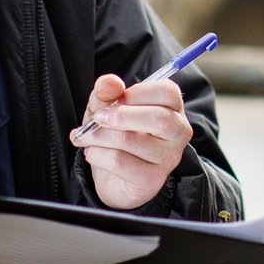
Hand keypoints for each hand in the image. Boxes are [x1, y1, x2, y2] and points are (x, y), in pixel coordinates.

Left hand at [68, 74, 192, 209]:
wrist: (113, 179)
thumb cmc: (115, 135)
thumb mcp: (107, 108)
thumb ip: (107, 92)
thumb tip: (108, 83)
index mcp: (173, 109)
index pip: (168, 92)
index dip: (138, 92)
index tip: (116, 99)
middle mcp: (177, 133)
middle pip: (158, 118)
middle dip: (120, 115)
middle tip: (98, 118)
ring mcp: (168, 158)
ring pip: (131, 140)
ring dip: (98, 136)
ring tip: (86, 137)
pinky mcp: (152, 180)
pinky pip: (120, 162)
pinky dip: (97, 154)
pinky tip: (92, 153)